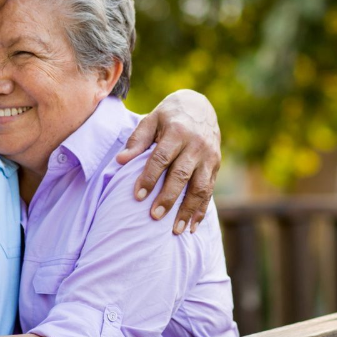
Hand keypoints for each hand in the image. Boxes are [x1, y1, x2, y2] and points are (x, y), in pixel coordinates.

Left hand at [116, 90, 220, 234]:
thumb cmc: (168, 116)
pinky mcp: (216, 165)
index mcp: (177, 132)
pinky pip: (210, 191)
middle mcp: (196, 145)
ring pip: (200, 187)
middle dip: (168, 198)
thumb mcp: (151, 120)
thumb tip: (120, 161)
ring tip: (176, 230)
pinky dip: (202, 210)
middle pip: (181, 175)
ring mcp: (209, 156)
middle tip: (154, 216)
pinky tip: (192, 226)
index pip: (161, 158)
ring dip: (188, 210)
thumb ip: (137, 141)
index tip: (137, 196)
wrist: (200, 106)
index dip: (149, 177)